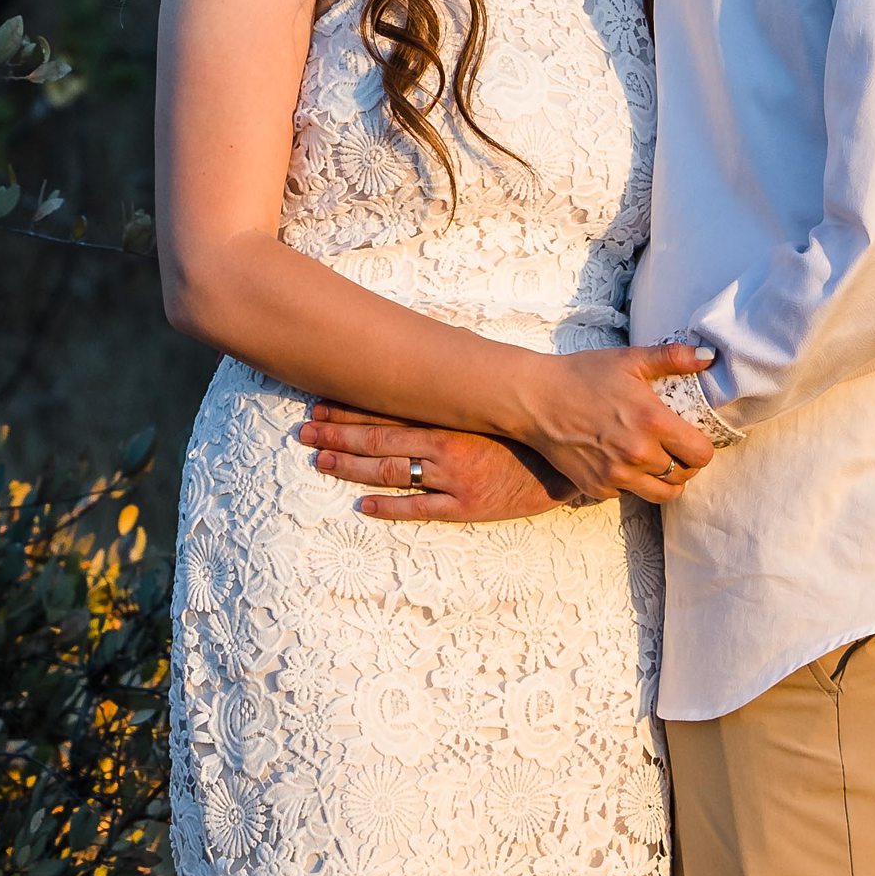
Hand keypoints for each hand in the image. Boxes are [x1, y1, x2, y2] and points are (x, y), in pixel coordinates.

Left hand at [297, 408, 562, 522]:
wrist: (571, 459)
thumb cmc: (528, 427)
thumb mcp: (491, 401)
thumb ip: (458, 392)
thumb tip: (427, 367)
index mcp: (449, 416)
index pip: (387, 412)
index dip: (349, 411)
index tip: (318, 406)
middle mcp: (445, 446)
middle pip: (378, 441)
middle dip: (337, 436)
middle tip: (304, 433)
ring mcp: (453, 478)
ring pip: (390, 472)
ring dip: (350, 467)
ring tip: (319, 462)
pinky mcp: (467, 506)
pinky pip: (420, 509)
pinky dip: (388, 507)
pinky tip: (361, 505)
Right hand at [507, 340, 722, 506]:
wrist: (534, 399)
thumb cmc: (582, 375)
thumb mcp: (629, 359)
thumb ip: (673, 357)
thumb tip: (709, 357)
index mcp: (652, 421)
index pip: (702, 454)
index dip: (703, 447)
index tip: (693, 438)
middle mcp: (638, 453)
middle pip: (685, 475)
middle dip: (686, 463)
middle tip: (675, 448)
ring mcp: (616, 474)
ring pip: (663, 494)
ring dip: (666, 480)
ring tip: (658, 462)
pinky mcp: (597, 487)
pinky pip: (630, 494)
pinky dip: (633, 483)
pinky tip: (624, 462)